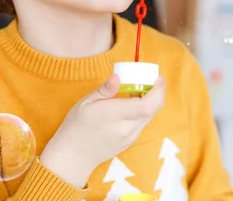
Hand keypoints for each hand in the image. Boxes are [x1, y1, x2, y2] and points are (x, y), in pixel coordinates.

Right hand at [40, 74, 165, 187]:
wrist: (74, 156)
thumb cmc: (77, 126)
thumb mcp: (86, 102)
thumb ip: (105, 90)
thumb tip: (117, 77)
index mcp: (114, 115)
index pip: (146, 105)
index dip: (157, 90)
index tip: (156, 76)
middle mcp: (127, 128)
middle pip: (153, 109)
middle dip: (158, 91)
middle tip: (151, 78)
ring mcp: (130, 137)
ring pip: (150, 115)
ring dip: (151, 100)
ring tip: (140, 87)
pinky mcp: (131, 140)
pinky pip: (143, 122)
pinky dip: (144, 109)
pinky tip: (133, 101)